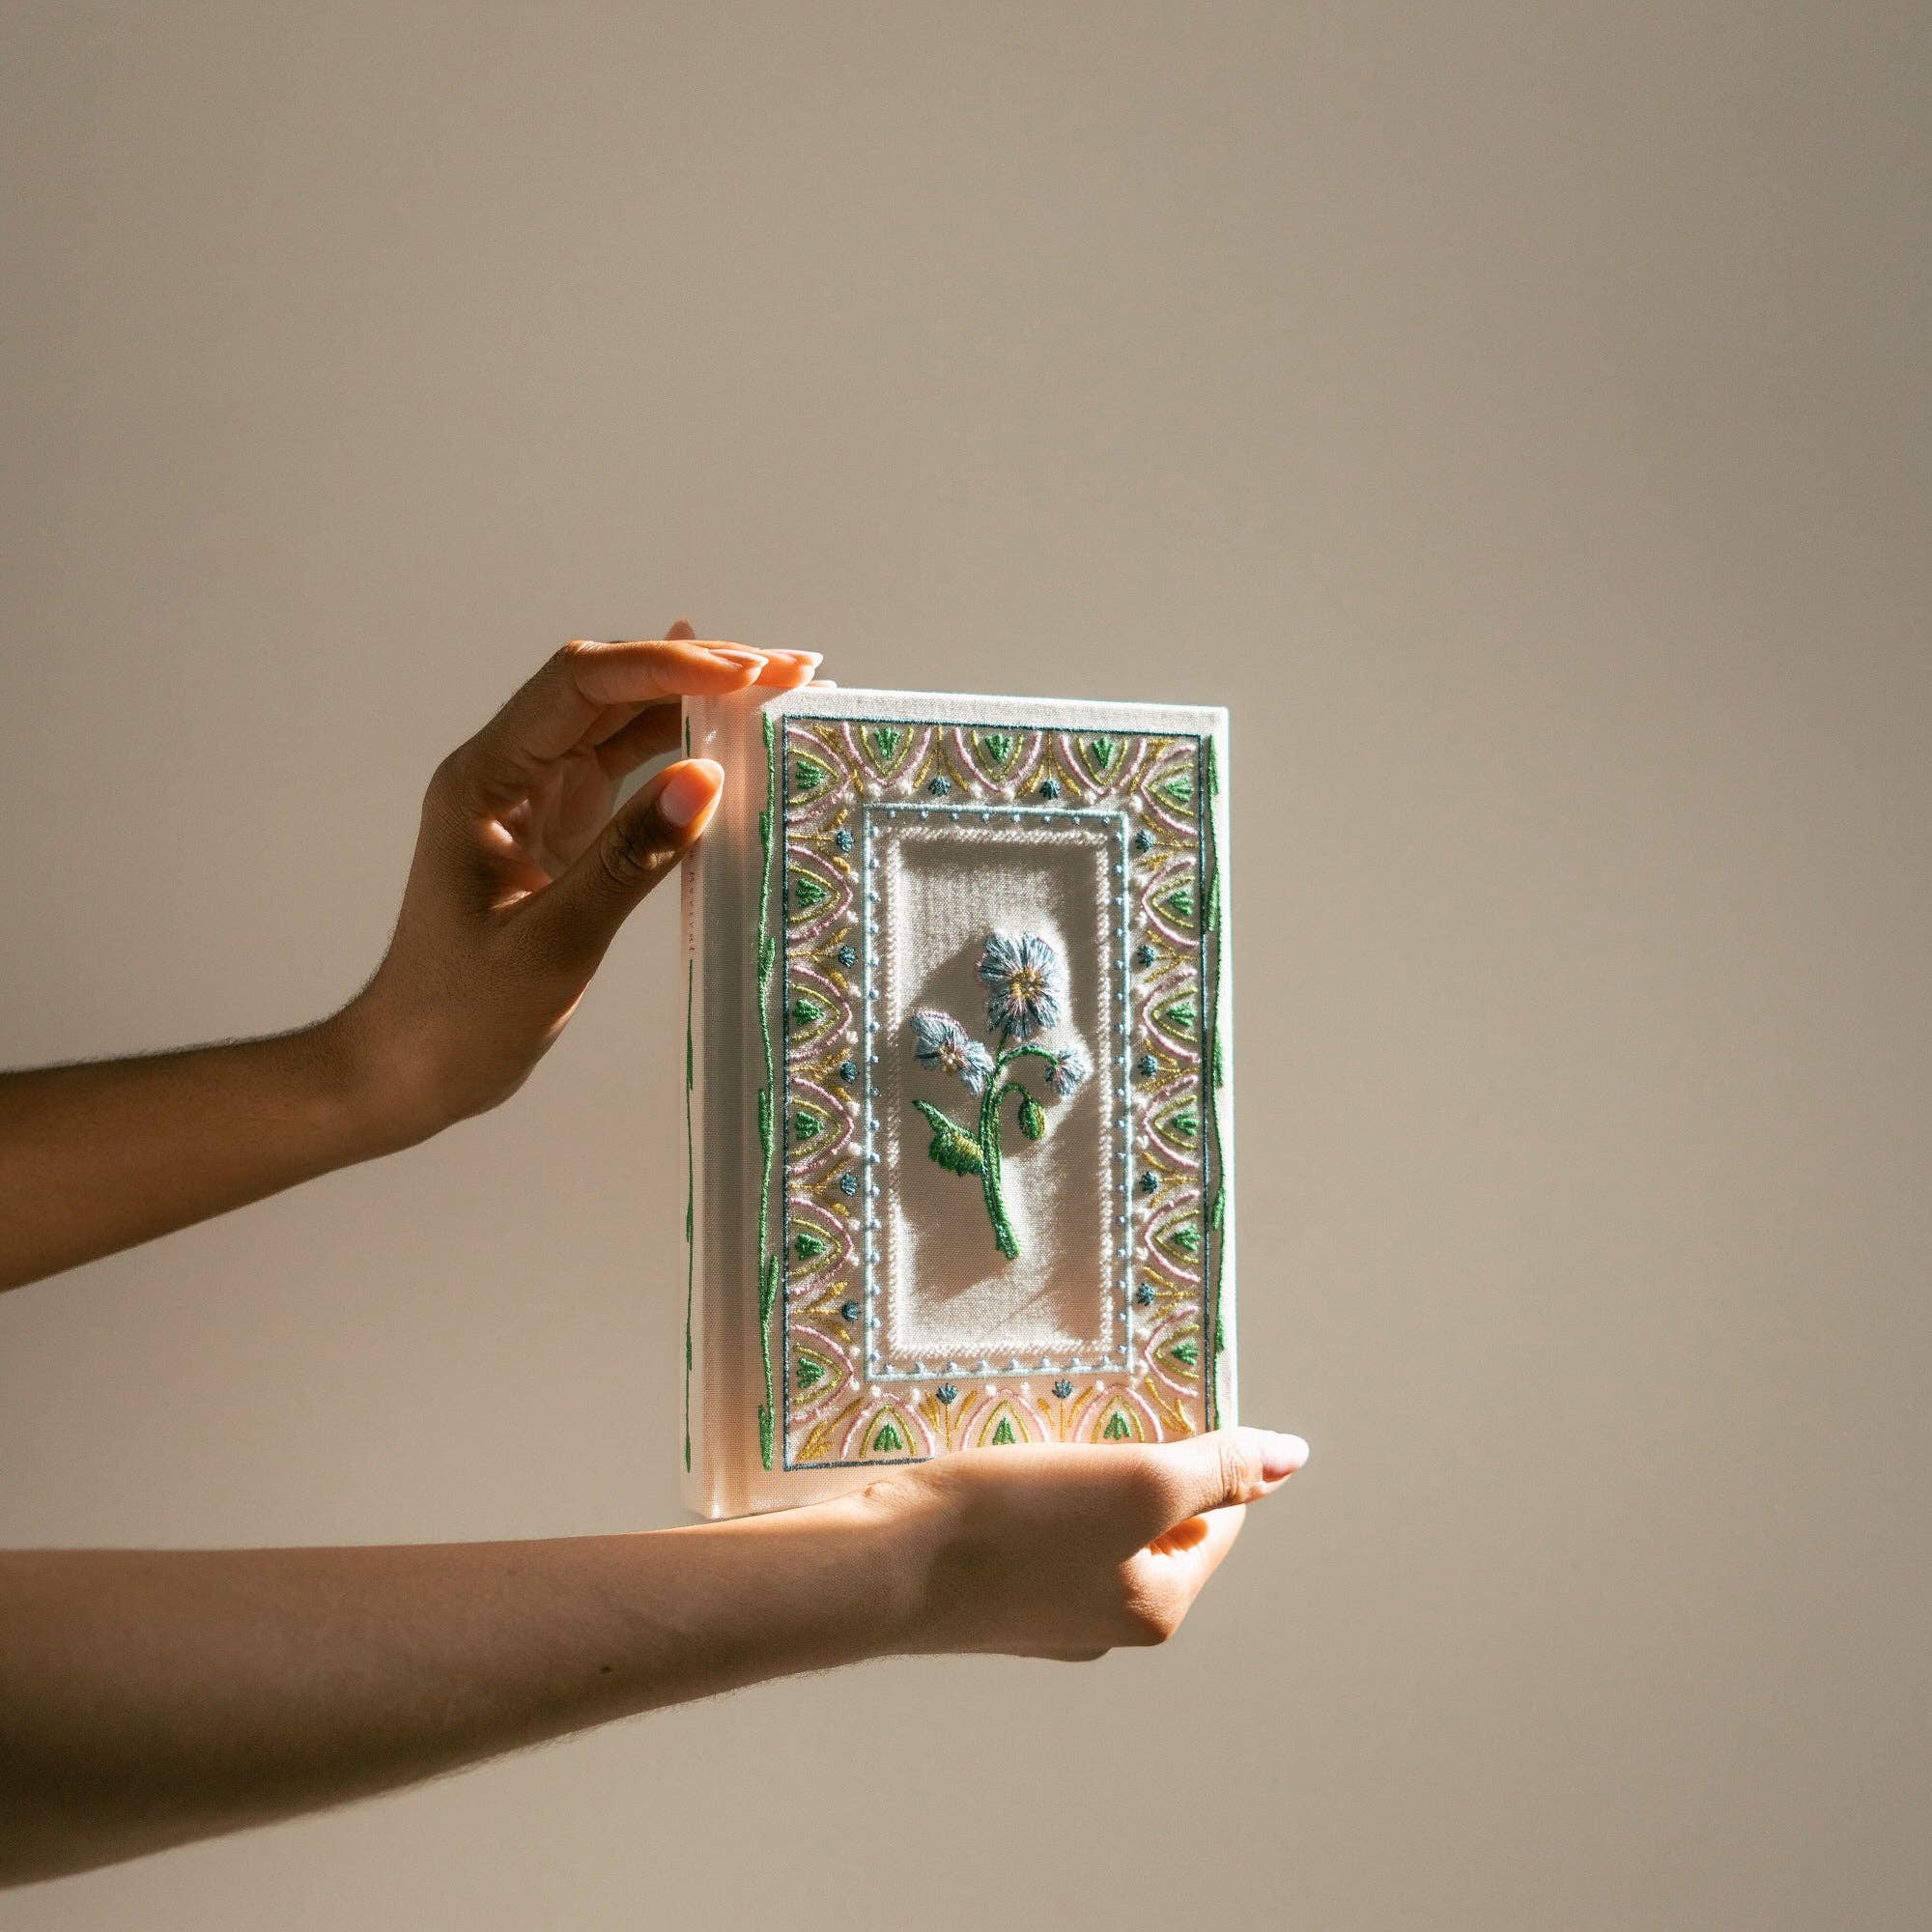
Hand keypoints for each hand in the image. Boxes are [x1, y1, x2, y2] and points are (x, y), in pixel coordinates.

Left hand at [333, 624, 821, 1145]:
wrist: (411, 1066)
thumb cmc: (460, 1015)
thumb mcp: (552, 943)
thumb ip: (627, 859)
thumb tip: (706, 779)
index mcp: (486, 779)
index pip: (579, 685)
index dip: (665, 666)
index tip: (746, 674)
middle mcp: (511, 771)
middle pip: (609, 686)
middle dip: (698, 667)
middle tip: (791, 669)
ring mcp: (539, 798)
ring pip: (624, 720)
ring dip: (699, 700)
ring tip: (781, 688)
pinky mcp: (564, 831)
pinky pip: (629, 768)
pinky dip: (682, 747)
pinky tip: (726, 725)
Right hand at [841, 1427, 1310, 1660]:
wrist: (879, 1567)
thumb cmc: (1012, 1525)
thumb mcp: (1136, 1482)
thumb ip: (1219, 1468)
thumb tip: (1295, 1457)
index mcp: (1157, 1609)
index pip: (1217, 1517)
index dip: (1192, 1456)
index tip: (1144, 1416)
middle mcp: (1107, 1625)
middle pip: (1151, 1520)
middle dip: (1128, 1464)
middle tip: (1087, 1426)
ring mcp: (1042, 1618)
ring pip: (1089, 1525)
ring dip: (1076, 1476)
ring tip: (1038, 1442)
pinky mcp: (988, 1598)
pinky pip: (1033, 1536)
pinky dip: (1026, 1498)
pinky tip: (993, 1474)